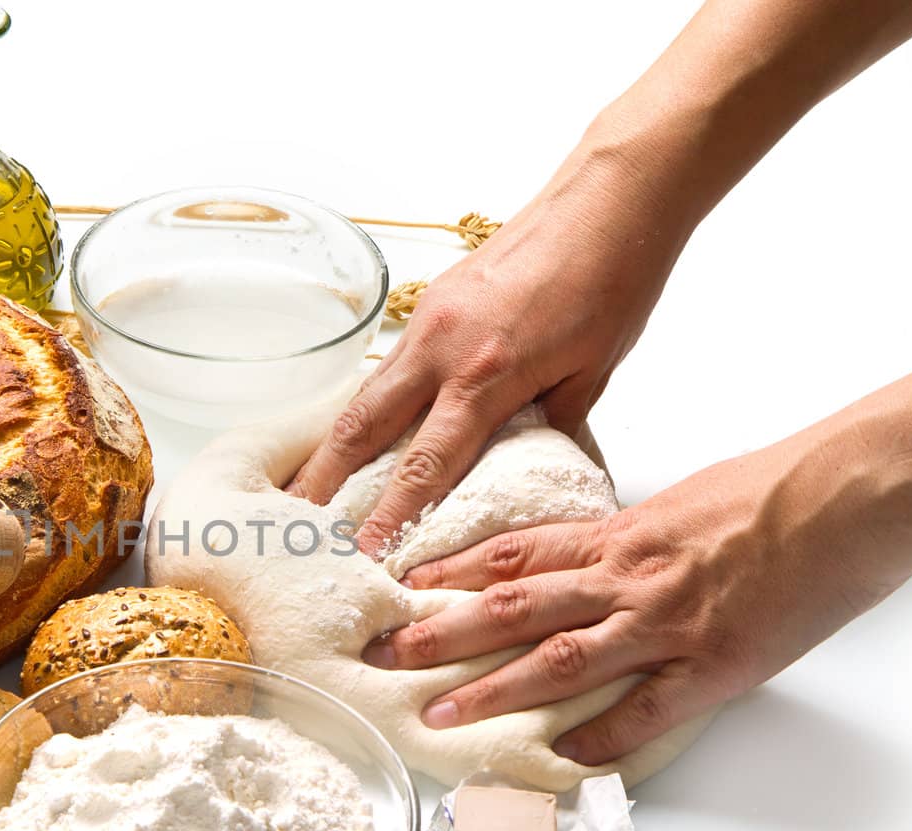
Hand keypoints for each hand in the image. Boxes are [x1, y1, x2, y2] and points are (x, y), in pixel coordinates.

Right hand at [288, 153, 683, 554]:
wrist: (610, 196)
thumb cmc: (614, 280)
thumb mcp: (594, 370)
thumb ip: (552, 427)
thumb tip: (535, 470)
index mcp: (488, 374)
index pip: (426, 463)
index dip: (391, 513)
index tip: (366, 553)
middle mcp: (443, 347)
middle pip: (363, 427)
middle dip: (325, 480)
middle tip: (296, 523)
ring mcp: (430, 320)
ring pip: (364, 394)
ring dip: (333, 444)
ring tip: (308, 486)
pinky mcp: (432, 301)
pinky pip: (388, 365)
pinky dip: (365, 404)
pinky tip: (356, 430)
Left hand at [362, 383, 911, 764]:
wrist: (846, 494)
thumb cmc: (774, 490)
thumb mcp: (679, 502)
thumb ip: (626, 536)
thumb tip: (589, 555)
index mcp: (618, 534)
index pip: (514, 553)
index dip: (450, 571)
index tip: (399, 586)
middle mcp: (626, 578)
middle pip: (511, 608)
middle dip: (439, 634)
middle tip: (381, 655)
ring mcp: (664, 624)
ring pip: (557, 660)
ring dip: (490, 690)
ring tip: (436, 713)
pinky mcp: (713, 665)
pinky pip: (645, 710)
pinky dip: (604, 736)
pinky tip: (564, 757)